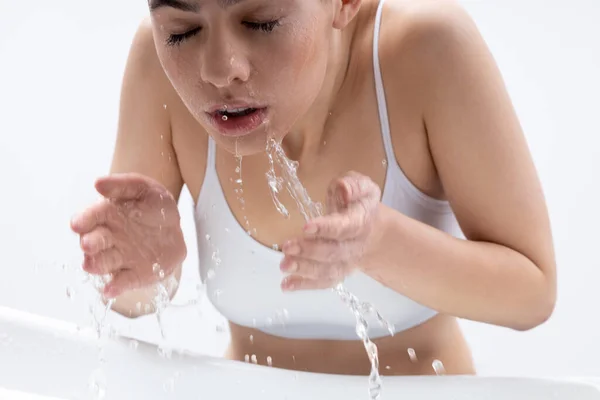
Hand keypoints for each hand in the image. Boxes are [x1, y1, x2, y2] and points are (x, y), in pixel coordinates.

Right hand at [70, 173, 186, 297]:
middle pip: (93, 242)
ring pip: (103, 263)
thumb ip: (122, 185)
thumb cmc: (154, 206)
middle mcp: (108, 237)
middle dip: (90, 244)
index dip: (83, 220)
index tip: (77, 224)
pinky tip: (110, 290)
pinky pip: (122, 282)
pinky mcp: (133, 274)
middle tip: (87, 245)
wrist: (174, 229)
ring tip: (92, 264)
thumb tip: (98, 183)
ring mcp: (120, 257)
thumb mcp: (144, 188)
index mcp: (107, 214)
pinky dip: (115, 287)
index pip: (91, 217)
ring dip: (96, 264)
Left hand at [279, 171, 381, 290]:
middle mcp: (355, 246)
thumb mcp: (362, 187)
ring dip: (305, 270)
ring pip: (328, 270)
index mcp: (361, 221)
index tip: (306, 227)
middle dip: (310, 251)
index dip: (326, 228)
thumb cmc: (359, 204)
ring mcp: (346, 262)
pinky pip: (323, 282)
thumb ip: (353, 185)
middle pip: (334, 252)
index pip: (344, 227)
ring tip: (284, 266)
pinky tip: (286, 285)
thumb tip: (343, 189)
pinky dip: (305, 285)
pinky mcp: (336, 272)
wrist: (374, 231)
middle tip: (287, 247)